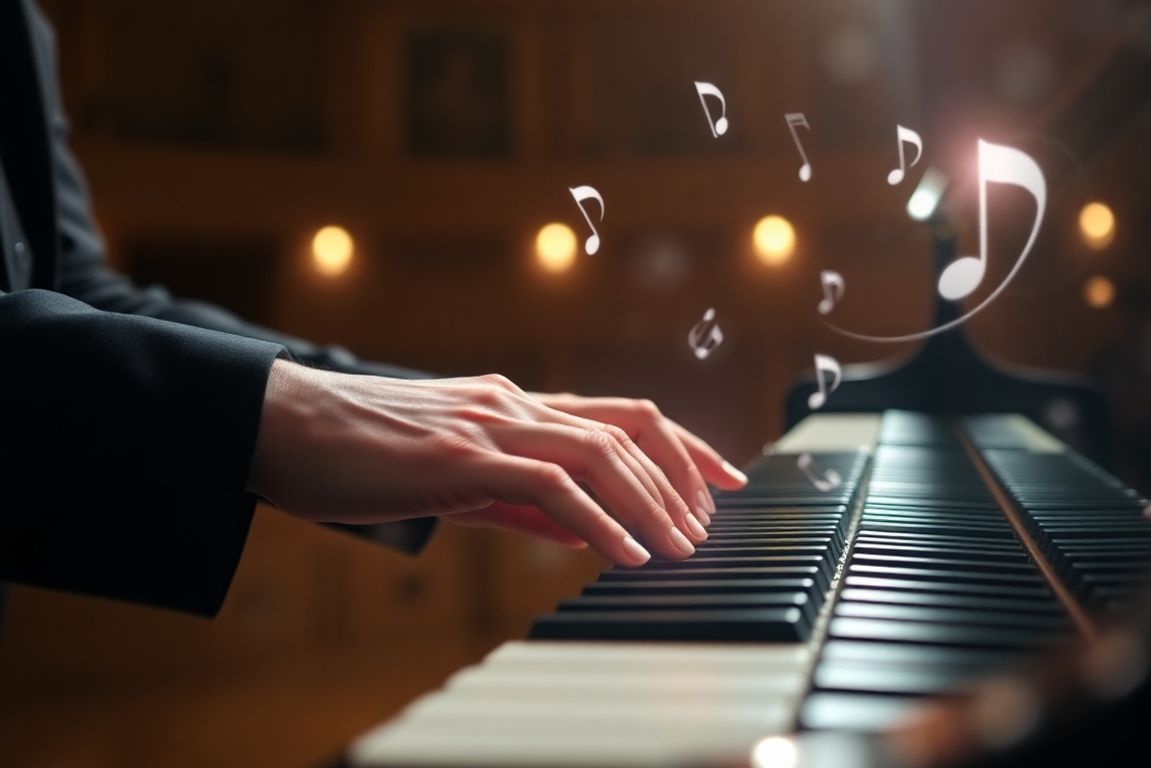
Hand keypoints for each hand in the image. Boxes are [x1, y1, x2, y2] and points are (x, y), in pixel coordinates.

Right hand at [248, 361, 736, 565]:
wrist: (282, 426)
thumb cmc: (360, 453)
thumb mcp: (459, 479)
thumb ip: (524, 502)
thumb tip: (587, 530)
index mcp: (516, 407)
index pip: (622, 416)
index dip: (682, 446)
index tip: (724, 480)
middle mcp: (516, 405)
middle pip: (630, 426)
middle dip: (684, 474)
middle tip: (709, 525)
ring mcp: (491, 425)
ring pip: (601, 452)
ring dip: (652, 502)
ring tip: (680, 547)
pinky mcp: (462, 457)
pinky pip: (551, 487)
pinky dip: (600, 521)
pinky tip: (625, 553)